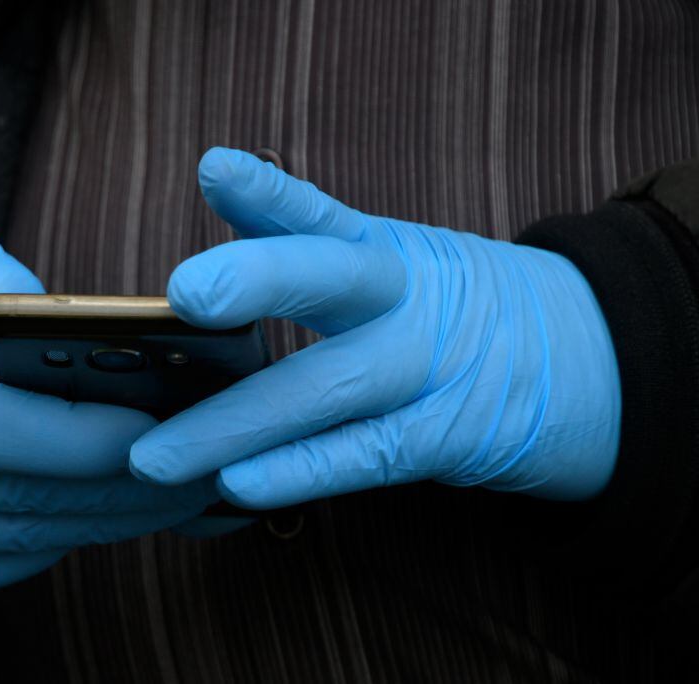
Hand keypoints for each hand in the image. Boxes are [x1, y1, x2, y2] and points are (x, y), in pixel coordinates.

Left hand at [130, 148, 620, 508]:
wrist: (585, 358)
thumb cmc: (448, 313)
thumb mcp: (392, 268)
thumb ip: (304, 265)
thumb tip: (195, 284)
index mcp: (381, 250)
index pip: (317, 213)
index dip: (266, 192)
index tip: (214, 168)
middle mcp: (403, 298)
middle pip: (331, 278)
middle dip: (258, 278)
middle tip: (186, 292)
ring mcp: (428, 368)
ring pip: (326, 388)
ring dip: (233, 425)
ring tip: (154, 457)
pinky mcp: (447, 436)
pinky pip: (362, 455)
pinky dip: (297, 470)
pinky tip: (238, 483)